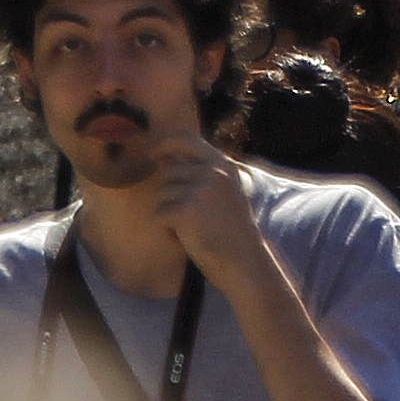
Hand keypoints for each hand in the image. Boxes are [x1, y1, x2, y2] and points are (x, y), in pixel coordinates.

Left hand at [153, 123, 269, 282]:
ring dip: (169, 214)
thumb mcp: (224, 192)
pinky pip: (159, 214)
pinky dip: (167, 231)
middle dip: (170, 195)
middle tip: (188, 218)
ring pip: (162, 194)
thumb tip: (163, 158)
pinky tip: (186, 240)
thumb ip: (199, 173)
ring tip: (191, 230)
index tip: (154, 153)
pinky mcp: (186, 210)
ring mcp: (199, 190)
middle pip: (169, 172)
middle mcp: (212, 172)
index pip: (187, 139)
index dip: (166, 143)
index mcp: (223, 165)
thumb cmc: (232, 231)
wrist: (244, 261)